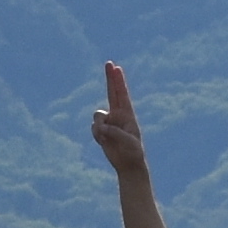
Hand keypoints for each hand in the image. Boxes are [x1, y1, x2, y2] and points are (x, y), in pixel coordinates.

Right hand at [89, 62, 149, 179]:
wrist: (127, 164)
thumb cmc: (133, 152)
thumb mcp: (128, 143)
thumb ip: (115, 132)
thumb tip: (101, 127)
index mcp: (128, 114)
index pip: (122, 94)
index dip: (118, 81)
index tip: (116, 68)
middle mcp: (117, 114)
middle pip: (112, 92)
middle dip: (110, 78)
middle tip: (109, 63)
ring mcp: (109, 122)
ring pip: (97, 115)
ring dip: (100, 126)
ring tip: (108, 137)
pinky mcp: (101, 130)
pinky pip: (93, 128)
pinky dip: (97, 135)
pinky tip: (104, 142)